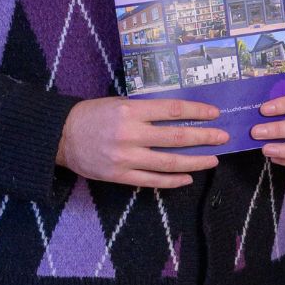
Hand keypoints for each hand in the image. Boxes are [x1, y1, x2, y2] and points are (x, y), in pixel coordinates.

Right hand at [55, 97, 223, 187]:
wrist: (61, 136)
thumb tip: (179, 114)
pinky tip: (188, 178)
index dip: (197, 112)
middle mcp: (130, 134)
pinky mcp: (120, 176)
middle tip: (223, 137)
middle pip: (177, 137)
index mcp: (131, 111)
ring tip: (213, 159)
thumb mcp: (119, 103)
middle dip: (205, 137)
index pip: (173, 110)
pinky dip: (172, 181)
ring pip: (169, 163)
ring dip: (195, 161)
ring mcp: (126, 158)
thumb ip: (146, 110)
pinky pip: (152, 181)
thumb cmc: (93, 115)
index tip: (215, 113)